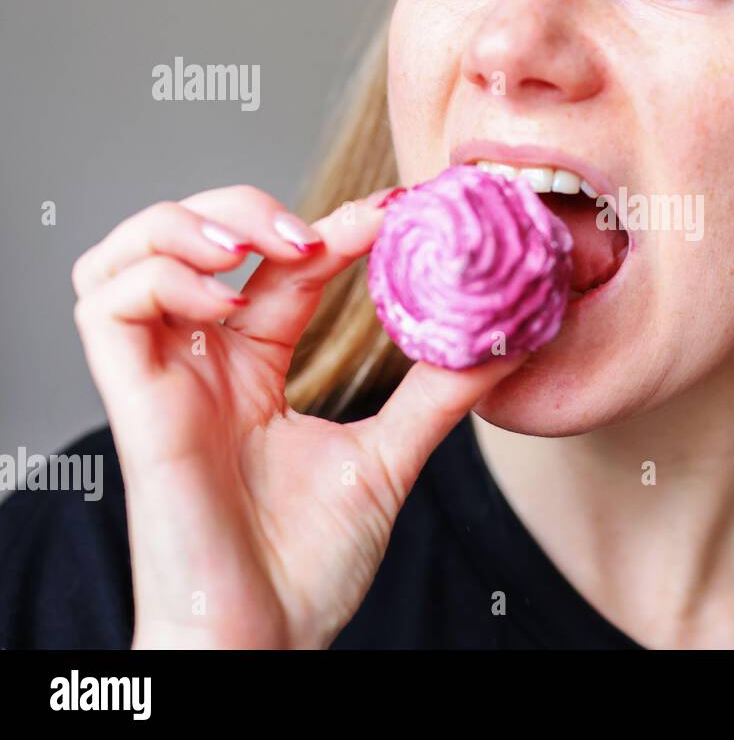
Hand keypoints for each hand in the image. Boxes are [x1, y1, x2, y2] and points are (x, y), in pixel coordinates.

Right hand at [71, 185, 523, 647]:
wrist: (266, 642)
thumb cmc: (308, 565)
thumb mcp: (388, 457)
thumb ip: (439, 394)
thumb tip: (510, 340)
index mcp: (255, 369)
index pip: (283, 266)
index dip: (333, 225)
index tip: (397, 213)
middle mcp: (203, 364)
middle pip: (194, 235)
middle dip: (249, 205)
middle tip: (322, 229)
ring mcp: (164, 380)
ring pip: (132, 252)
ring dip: (192, 224)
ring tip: (263, 247)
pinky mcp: (134, 405)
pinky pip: (109, 307)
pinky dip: (164, 278)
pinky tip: (226, 302)